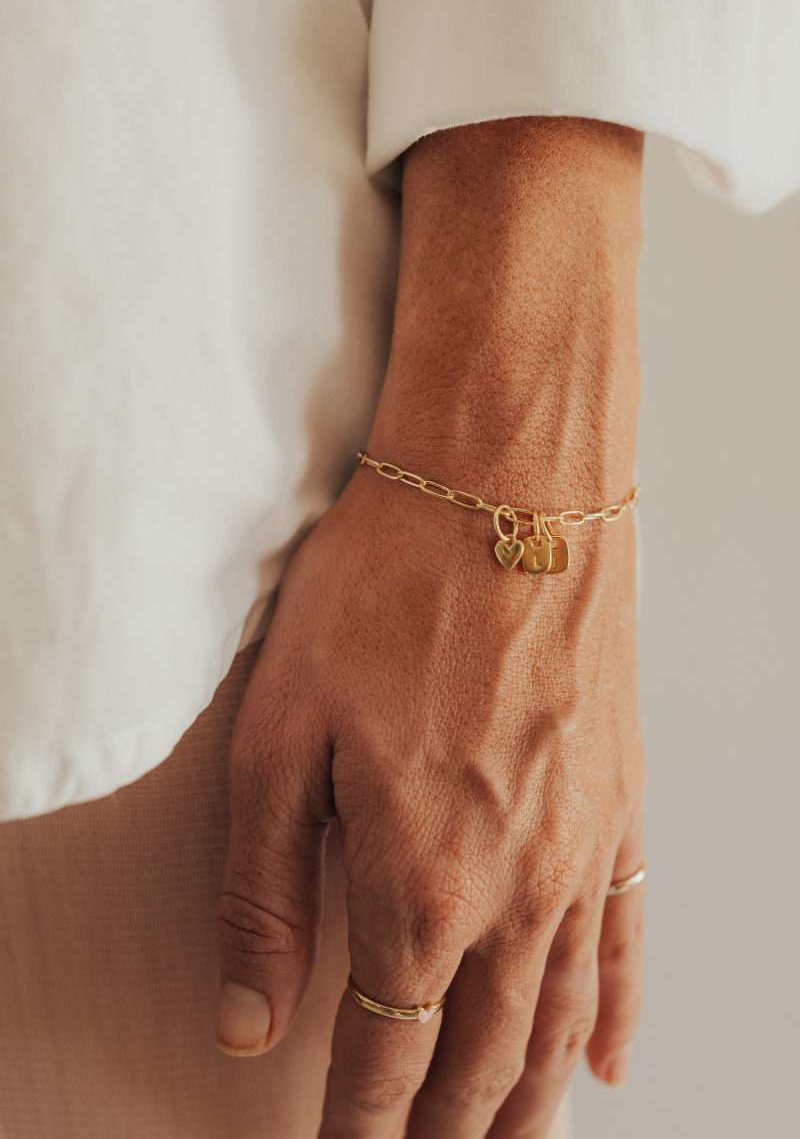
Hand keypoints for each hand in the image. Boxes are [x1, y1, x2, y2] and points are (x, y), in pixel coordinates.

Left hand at [215, 467, 643, 1137]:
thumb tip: (251, 1019)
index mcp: (419, 884)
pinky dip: (615, 1014)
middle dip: (443, 1131)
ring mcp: (582, 851)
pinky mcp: (621, 803)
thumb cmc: (387, 593)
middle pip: (478, 1057)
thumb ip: (265, 893)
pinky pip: (629, 938)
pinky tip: (604, 1060)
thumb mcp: (278, 739)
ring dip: (526, 1102)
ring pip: (557, 1020)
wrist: (507, 488)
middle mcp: (516, 890)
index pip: (387, 1056)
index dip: (360, 1126)